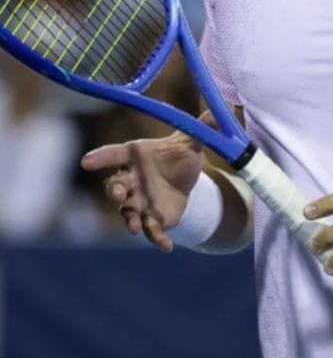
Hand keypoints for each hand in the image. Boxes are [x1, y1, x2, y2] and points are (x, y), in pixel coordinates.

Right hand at [82, 130, 205, 251]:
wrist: (186, 178)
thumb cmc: (180, 155)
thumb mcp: (193, 142)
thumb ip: (202, 129)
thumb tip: (221, 109)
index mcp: (135, 156)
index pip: (113, 154)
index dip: (100, 158)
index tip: (86, 162)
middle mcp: (131, 180)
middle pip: (115, 185)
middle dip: (115, 190)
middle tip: (118, 193)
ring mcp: (138, 201)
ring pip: (127, 212)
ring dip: (129, 219)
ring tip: (134, 227)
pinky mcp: (151, 218)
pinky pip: (151, 231)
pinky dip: (157, 239)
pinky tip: (167, 247)